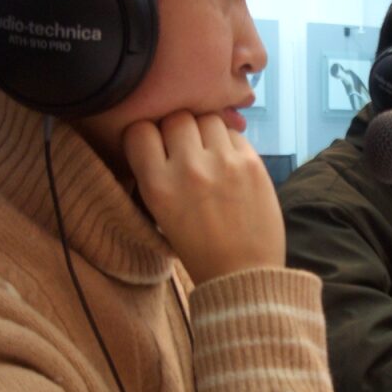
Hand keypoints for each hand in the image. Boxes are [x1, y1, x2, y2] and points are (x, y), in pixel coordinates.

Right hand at [123, 111, 284, 284]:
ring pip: (207, 118)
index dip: (147, 135)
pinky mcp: (252, 162)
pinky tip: (230, 164)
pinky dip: (229, 143)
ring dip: (205, 131)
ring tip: (210, 154)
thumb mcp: (161, 214)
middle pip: (175, 117)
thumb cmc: (198, 249)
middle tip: (186, 149)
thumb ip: (155, 173)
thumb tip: (158, 136)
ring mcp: (223, 162)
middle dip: (178, 130)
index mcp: (158, 186)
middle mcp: (188, 168)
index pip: (140, 130)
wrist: (242, 274)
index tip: (155, 146)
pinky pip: (233, 133)